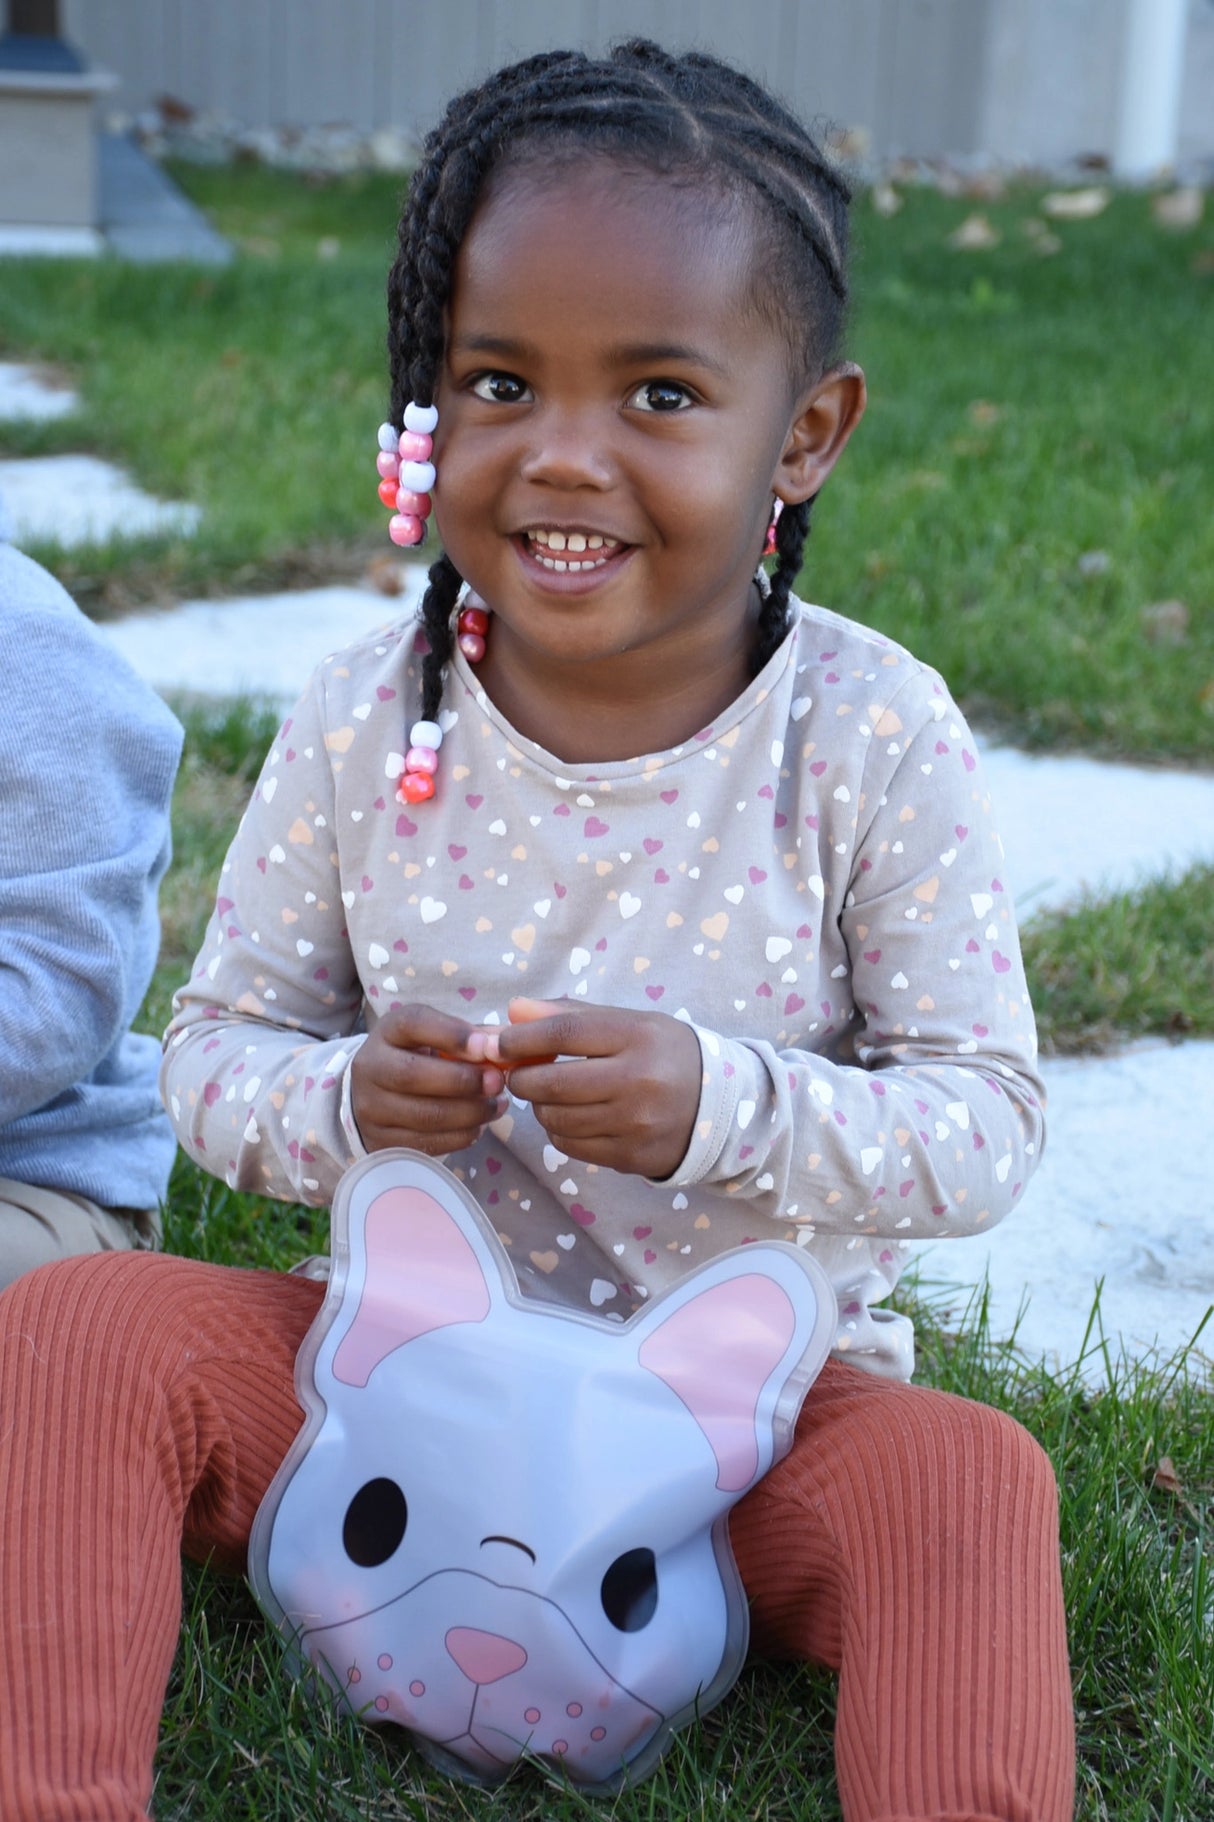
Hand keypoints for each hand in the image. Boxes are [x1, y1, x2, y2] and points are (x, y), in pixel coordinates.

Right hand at [350, 1003, 505, 1155]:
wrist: (376, 1094)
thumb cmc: (419, 1057)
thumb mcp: (436, 1036)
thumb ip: (470, 1035)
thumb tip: (503, 1043)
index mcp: (387, 1031)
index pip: (413, 1023)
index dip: (452, 1034)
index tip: (487, 1047)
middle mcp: (370, 1067)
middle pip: (413, 1074)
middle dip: (464, 1081)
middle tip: (498, 1083)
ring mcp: (370, 1108)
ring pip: (424, 1115)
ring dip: (470, 1113)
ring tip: (496, 1106)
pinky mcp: (380, 1141)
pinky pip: (426, 1143)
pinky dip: (460, 1136)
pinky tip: (478, 1126)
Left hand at [468, 998, 701, 1180]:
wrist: (716, 1104)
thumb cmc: (662, 1053)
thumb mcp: (627, 1021)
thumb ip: (569, 1014)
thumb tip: (512, 1011)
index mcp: (639, 1036)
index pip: (565, 1033)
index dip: (522, 1038)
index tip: (501, 1043)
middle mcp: (640, 1081)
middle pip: (553, 1083)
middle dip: (522, 1078)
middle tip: (520, 1073)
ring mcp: (636, 1124)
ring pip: (556, 1119)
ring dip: (539, 1106)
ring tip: (551, 1093)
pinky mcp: (631, 1156)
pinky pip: (570, 1146)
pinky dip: (558, 1130)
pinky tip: (571, 1116)